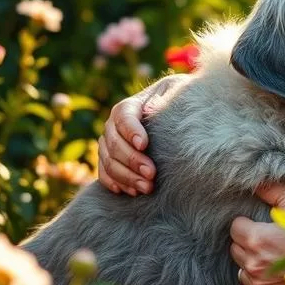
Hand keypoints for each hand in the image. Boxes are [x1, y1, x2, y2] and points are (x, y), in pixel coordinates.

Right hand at [97, 73, 188, 194]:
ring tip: (147, 187)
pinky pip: (105, 174)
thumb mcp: (178, 92)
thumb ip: (168, 96)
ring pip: (108, 161)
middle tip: (151, 173)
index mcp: (131, 105)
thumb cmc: (180, 101)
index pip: (123, 115)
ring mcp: (109, 143)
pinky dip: (115, 183)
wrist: (176, 115)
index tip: (144, 144)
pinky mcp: (110, 160)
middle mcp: (115, 125)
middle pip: (114, 142)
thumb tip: (152, 108)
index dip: (131, 131)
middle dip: (132, 160)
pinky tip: (131, 192)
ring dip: (126, 176)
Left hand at [231, 183, 284, 284]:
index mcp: (257, 238)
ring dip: (255, 265)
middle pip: (237, 249)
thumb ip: (274, 192)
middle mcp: (253, 264)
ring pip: (243, 272)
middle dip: (250, 244)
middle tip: (271, 242)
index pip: (236, 228)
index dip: (249, 225)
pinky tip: (279, 279)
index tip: (262, 226)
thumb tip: (257, 184)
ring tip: (277, 260)